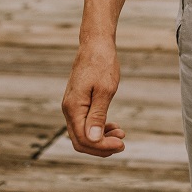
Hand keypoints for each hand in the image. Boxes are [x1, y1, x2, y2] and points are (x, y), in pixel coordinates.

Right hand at [62, 41, 126, 156]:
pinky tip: (113, 126)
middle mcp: (69, 110)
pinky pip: (84, 123)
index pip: (84, 139)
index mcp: (73, 108)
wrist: (95, 44)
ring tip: (121, 134)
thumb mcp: (104, 90)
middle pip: (80, 141)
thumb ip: (97, 116)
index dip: (102, 146)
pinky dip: (98, 128)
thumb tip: (93, 140)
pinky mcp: (78, 102)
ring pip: (82, 133)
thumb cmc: (102, 64)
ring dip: (101, 138)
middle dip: (101, 147)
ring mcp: (72, 106)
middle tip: (122, 144)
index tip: (121, 144)